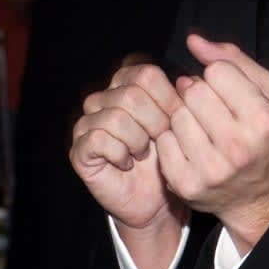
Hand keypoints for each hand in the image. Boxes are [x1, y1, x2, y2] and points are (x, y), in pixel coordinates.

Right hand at [71, 62, 186, 231]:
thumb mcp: (183, 120)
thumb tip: (189, 80)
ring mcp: (88, 121)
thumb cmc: (171, 153)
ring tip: (144, 152)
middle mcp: (104, 97)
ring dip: (139, 139)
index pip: (146, 73)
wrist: (157, 196)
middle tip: (162, 139)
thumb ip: (185, 95)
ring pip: (116, 116)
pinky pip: (99, 139)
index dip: (168, 96)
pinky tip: (128, 163)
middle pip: (133, 93)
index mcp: (129, 83)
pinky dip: (121, 153)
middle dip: (157, 120)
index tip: (179, 117)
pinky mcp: (80, 148)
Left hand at [156, 35, 268, 252]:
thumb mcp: (263, 93)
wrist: (256, 192)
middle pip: (193, 92)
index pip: (219, 72)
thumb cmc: (260, 135)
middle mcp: (238, 145)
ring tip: (198, 126)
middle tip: (207, 106)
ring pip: (175, 117)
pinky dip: (171, 139)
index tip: (223, 88)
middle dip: (197, 92)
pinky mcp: (186, 183)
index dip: (217, 74)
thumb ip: (233, 59)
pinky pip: (163, 142)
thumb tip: (194, 40)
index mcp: (262, 119)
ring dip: (182, 115)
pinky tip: (187, 144)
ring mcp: (210, 168)